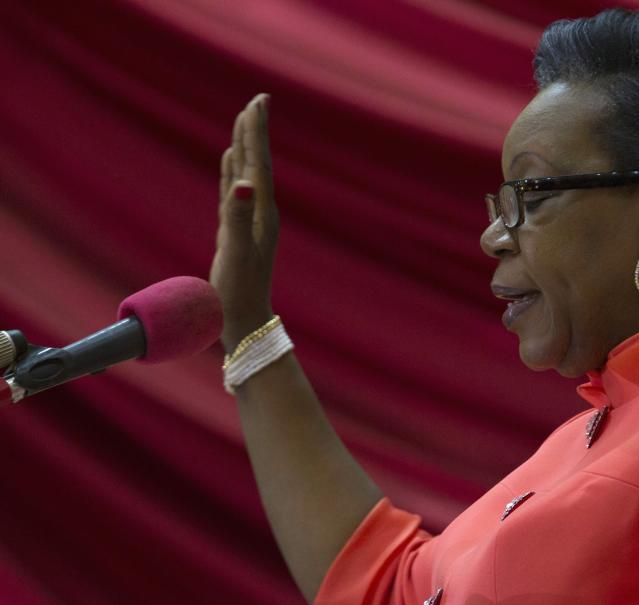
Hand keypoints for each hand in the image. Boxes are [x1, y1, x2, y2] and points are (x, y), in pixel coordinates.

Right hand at [210, 93, 277, 351]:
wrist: (245, 323)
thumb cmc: (238, 293)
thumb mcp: (235, 254)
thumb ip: (237, 218)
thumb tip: (243, 185)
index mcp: (260, 213)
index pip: (259, 164)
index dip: (256, 133)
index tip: (257, 102)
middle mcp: (259, 213)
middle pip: (257, 164)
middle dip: (255, 132)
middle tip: (256, 101)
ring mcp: (249, 222)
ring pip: (247, 175)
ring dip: (245, 147)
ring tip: (244, 123)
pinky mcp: (237, 231)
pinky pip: (235, 193)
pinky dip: (233, 172)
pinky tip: (230, 164)